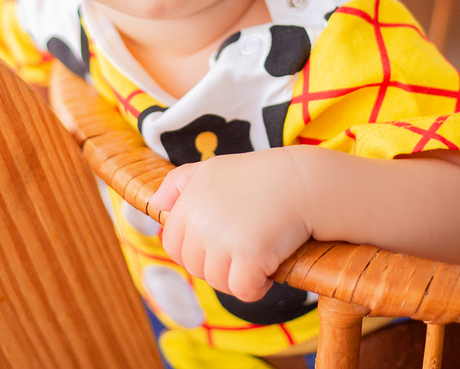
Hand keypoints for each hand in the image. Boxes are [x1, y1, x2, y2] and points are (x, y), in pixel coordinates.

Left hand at [149, 149, 312, 301]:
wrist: (304, 182)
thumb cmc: (260, 176)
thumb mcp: (212, 168)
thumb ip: (177, 183)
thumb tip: (155, 206)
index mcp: (189, 201)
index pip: (174, 246)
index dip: (198, 252)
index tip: (223, 245)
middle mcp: (201, 219)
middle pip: (196, 267)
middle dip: (218, 266)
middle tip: (244, 250)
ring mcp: (224, 239)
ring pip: (218, 282)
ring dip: (239, 278)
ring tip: (259, 258)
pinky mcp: (249, 255)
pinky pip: (242, 290)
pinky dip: (256, 288)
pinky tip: (269, 272)